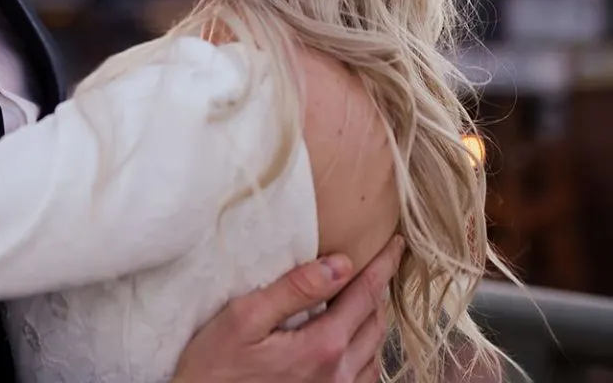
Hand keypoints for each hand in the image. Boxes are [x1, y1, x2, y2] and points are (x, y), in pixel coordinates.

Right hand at [173, 236, 403, 382]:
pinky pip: (363, 375)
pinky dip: (366, 348)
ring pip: (374, 350)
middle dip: (381, 287)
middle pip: (376, 321)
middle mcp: (338, 374)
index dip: (383, 265)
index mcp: (323, 346)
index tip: (397, 243)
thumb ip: (295, 290)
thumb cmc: (215, 365)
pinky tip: (352, 335)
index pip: (366, 295)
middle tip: (381, 260)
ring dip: (374, 317)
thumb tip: (340, 264)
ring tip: (366, 292)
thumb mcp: (246, 317)